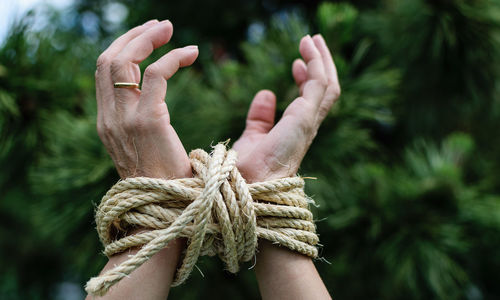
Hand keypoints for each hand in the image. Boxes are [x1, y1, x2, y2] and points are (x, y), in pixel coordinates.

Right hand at [90, 20, 197, 298]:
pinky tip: (192, 53)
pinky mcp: (148, 123)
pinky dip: (173, 59)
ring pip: (124, 61)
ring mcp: (124, 121)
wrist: (166, 216)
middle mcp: (109, 119)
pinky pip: (157, 76)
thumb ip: (143, 126)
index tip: (150, 39)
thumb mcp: (145, 151)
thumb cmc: (166, 186)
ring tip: (170, 30)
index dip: (125, 49)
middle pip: (108, 60)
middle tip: (161, 26)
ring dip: (147, 39)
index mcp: (108, 123)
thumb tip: (155, 108)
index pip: (105, 72)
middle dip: (133, 36)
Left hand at [233, 34, 339, 182]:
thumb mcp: (252, 135)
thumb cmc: (246, 169)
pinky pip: (319, 84)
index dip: (304, 80)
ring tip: (312, 39)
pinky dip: (316, 63)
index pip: (308, 101)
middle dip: (320, 65)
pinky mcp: (305, 118)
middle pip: (323, 91)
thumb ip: (260, 118)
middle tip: (312, 43)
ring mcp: (308, 122)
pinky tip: (306, 48)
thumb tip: (266, 94)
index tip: (294, 64)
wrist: (245, 184)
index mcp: (295, 131)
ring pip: (327, 86)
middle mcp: (306, 127)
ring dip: (322, 60)